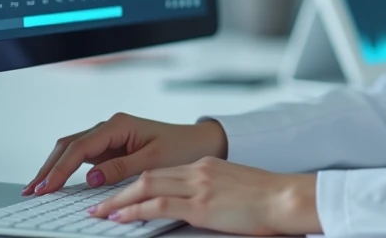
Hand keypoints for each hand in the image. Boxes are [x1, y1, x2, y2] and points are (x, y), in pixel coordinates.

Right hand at [22, 113, 227, 195]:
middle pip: (68, 145)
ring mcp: (108, 137)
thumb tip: (90, 178)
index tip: (45, 187)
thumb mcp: (154, 161)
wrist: (199, 143)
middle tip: (31, 191)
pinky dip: (66, 168)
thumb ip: (121, 168)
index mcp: (118, 125)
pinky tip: (56, 182)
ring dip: (54, 167)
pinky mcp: (110, 147)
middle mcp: (109, 127)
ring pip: (71, 149)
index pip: (79, 148)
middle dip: (48, 167)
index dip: (60, 169)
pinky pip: (81, 156)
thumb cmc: (181, 148)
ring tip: (37, 188)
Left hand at [87, 157, 320, 236]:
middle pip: (147, 176)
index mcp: (206, 166)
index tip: (122, 195)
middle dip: (119, 191)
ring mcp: (198, 186)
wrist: (286, 197)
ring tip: (101, 214)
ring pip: (146, 187)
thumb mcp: (236, 188)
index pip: (162, 173)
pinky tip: (121, 218)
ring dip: (119, 202)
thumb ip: (214, 192)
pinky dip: (135, 211)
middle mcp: (198, 171)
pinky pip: (158, 205)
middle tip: (99, 205)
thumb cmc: (269, 199)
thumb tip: (200, 207)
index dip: (137, 184)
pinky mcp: (201, 205)